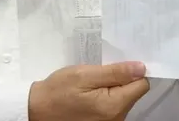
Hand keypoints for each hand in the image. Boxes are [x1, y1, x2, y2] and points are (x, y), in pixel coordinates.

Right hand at [28, 61, 149, 120]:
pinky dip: (106, 96)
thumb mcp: (84, 75)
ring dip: (113, 87)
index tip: (119, 63)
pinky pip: (114, 106)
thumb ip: (115, 72)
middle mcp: (117, 119)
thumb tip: (141, 68)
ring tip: (93, 81)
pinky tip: (91, 92)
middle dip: (121, 79)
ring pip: (124, 99)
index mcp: (114, 106)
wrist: (37, 111)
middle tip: (100, 70)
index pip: (141, 85)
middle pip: (133, 92)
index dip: (133, 71)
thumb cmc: (58, 91)